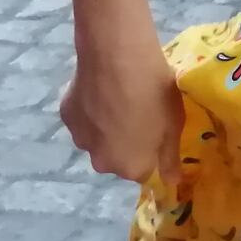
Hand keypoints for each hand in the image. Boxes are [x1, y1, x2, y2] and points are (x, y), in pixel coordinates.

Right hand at [60, 34, 184, 184]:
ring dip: (106, 126)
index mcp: (129, 168)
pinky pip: (83, 117)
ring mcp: (80, 139)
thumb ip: (170, 158)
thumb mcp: (174, 125)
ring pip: (97, 138)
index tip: (156, 129)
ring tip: (118, 97)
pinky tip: (100, 87)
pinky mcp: (66, 115)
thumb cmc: (153, 92)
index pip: (143, 170)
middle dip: (126, 142)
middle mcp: (101, 162)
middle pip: (116, 157)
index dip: (151, 150)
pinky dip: (90, 108)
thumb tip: (171, 183)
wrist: (118, 57)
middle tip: (138, 111)